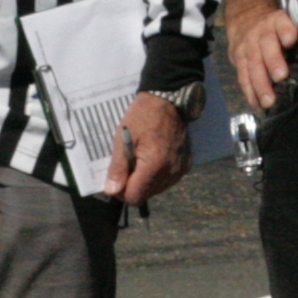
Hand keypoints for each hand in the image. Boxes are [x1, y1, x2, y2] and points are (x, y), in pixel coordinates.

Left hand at [108, 91, 187, 207]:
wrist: (168, 100)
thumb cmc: (142, 116)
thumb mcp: (123, 139)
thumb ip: (118, 167)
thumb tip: (111, 191)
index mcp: (154, 166)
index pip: (135, 197)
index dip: (121, 191)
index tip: (117, 176)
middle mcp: (170, 173)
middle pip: (146, 195)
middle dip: (133, 185)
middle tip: (128, 163)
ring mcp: (180, 170)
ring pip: (157, 189)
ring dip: (145, 180)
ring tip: (141, 158)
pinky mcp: (185, 165)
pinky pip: (167, 179)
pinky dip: (158, 174)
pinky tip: (154, 157)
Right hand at [225, 4, 297, 111]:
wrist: (244, 17)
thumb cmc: (274, 26)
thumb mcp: (284, 22)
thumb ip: (296, 37)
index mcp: (276, 21)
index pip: (281, 23)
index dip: (285, 31)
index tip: (290, 40)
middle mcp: (260, 32)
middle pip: (266, 46)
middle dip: (273, 62)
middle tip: (281, 77)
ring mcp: (246, 46)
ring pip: (252, 65)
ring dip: (260, 84)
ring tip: (268, 102)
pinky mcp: (237, 59)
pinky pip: (243, 76)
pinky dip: (249, 92)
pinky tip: (256, 104)